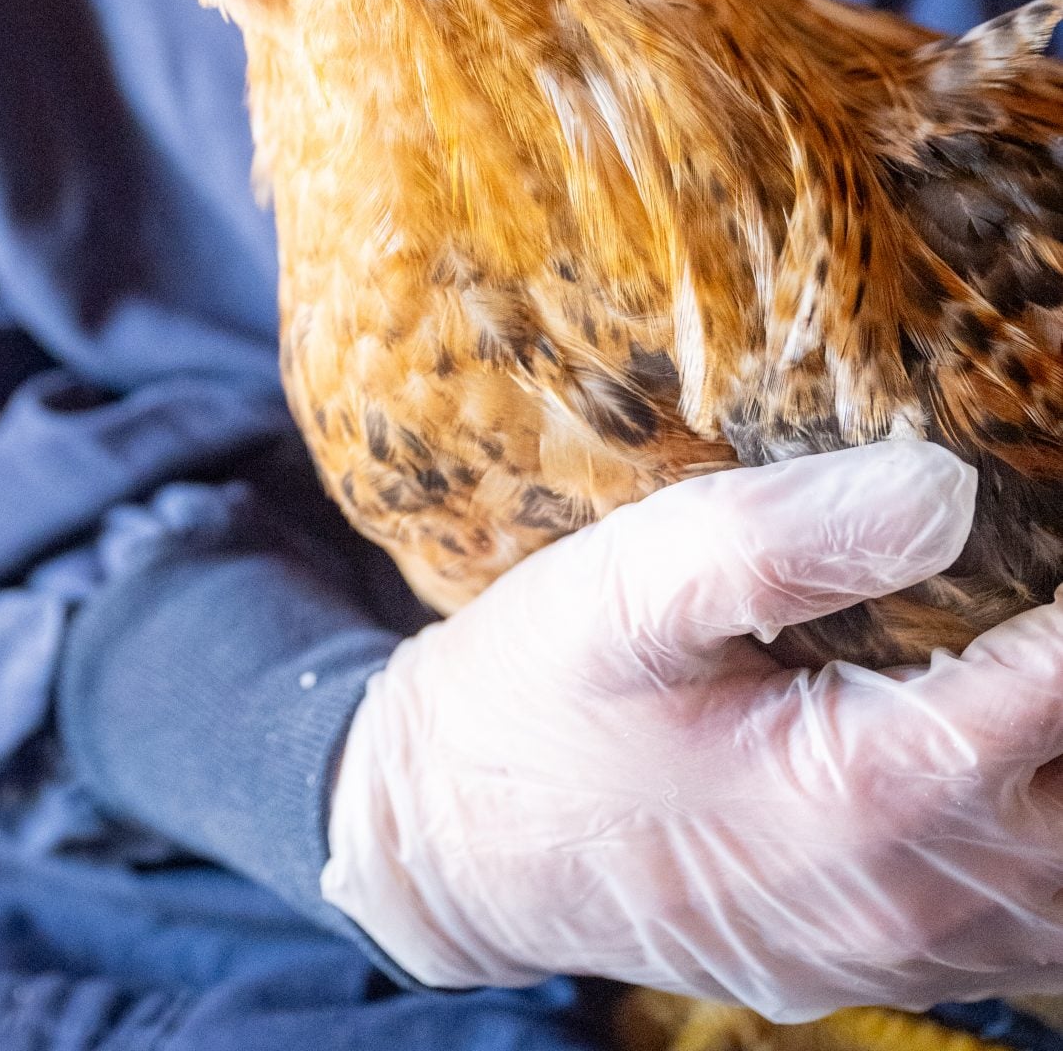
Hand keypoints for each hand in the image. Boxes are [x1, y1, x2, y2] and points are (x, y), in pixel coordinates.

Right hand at [322, 441, 1062, 1018]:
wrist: (452, 846)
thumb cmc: (535, 700)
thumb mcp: (624, 588)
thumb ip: (781, 538)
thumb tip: (947, 487)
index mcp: (864, 790)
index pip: (1062, 684)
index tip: (1043, 504)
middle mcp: (913, 894)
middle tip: (1036, 578)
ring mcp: (908, 950)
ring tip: (1020, 643)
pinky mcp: (888, 967)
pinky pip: (1036, 926)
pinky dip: (1048, 831)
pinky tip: (1006, 748)